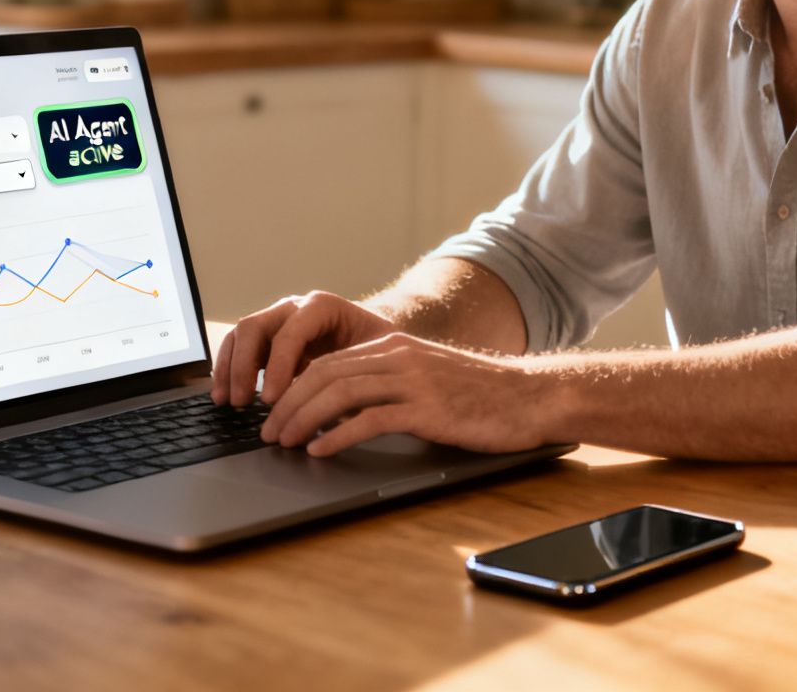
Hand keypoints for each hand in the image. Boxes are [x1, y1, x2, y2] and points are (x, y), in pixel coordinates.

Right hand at [210, 290, 395, 407]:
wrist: (374, 334)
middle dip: (245, 367)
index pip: (290, 333)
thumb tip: (337, 420)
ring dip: (229, 369)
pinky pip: (237, 347)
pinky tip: (224, 396)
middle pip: (255, 327)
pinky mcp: (266, 338)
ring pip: (240, 336)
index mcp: (321, 307)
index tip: (272, 400)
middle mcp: (293, 308)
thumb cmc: (377, 346)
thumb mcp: (377, 358)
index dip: (278, 366)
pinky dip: (227, 370)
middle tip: (245, 402)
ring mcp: (276, 320)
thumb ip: (357, 380)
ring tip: (227, 402)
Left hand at [258, 333, 551, 456]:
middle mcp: (398, 356)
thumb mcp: (426, 379)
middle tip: (267, 431)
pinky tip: (320, 450)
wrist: (529, 397)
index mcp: (394, 346)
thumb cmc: (479, 396)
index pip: (328, 361)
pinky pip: (369, 419)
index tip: (273, 411)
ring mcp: (412, 380)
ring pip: (339, 392)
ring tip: (283, 441)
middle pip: (325, 374)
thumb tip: (342, 413)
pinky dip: (337, 435)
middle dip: (288, 403)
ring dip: (303, 419)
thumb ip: (388, 387)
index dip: (294, 386)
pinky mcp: (426, 408)